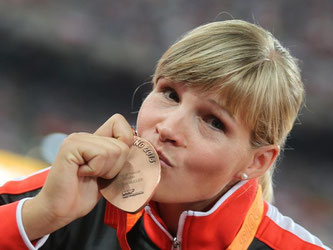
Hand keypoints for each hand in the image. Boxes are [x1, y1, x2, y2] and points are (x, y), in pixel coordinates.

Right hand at [22, 114, 133, 239]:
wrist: (60, 210)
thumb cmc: (83, 194)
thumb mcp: (109, 173)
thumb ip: (120, 157)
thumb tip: (140, 146)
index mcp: (94, 139)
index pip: (120, 123)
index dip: (126, 142)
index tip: (116, 163)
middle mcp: (85, 135)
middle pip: (123, 142)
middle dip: (117, 166)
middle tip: (98, 175)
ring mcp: (77, 139)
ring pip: (114, 150)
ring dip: (107, 170)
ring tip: (90, 175)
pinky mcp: (70, 147)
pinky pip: (100, 155)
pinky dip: (96, 170)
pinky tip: (82, 174)